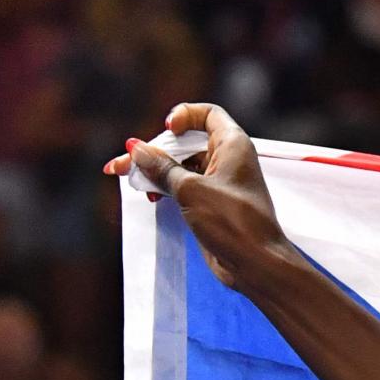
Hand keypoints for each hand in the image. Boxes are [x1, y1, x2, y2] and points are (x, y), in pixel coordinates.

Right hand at [103, 103, 290, 292]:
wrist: (256, 265)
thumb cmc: (233, 223)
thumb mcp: (190, 189)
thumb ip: (162, 167)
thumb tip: (137, 149)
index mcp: (233, 145)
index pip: (208, 114)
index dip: (184, 115)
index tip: (168, 129)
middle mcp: (228, 160)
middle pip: (185, 142)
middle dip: (153, 149)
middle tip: (123, 162)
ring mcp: (219, 183)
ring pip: (180, 166)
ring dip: (152, 169)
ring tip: (123, 176)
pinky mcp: (211, 204)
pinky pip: (182, 186)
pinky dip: (163, 186)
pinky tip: (146, 193)